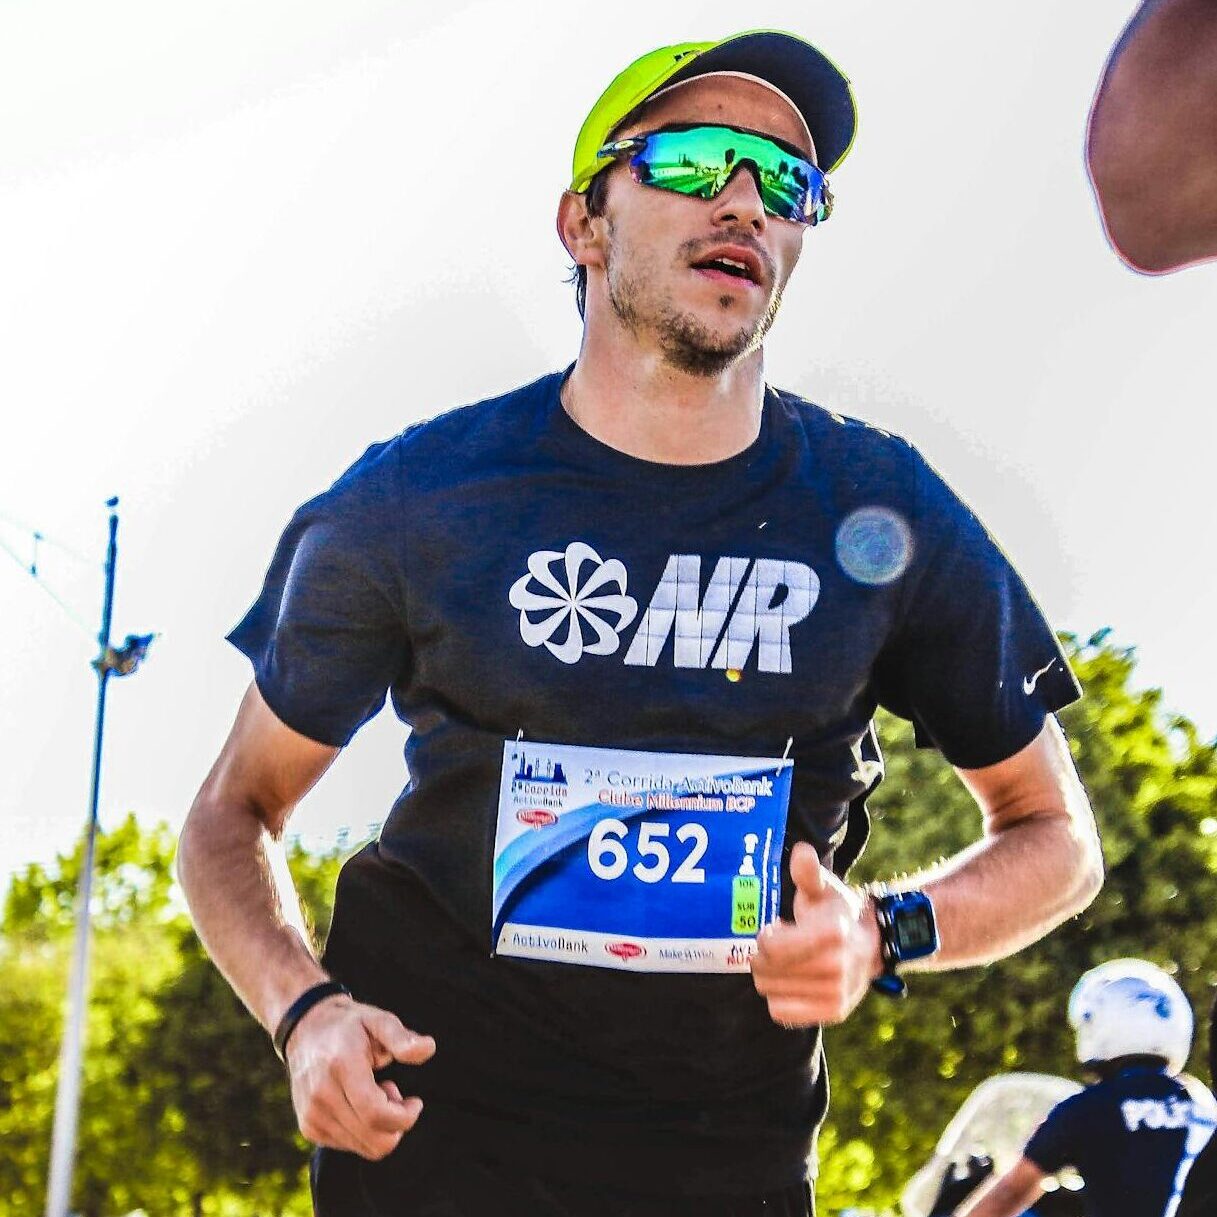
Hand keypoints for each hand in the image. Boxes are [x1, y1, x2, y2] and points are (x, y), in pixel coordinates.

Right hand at [285, 993, 435, 1159]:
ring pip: (364, 1148)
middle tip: (394, 1093)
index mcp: (342, 1067)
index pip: (376, 1114)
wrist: (306, 1030)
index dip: (405, 1117)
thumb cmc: (349, 1026)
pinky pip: (350, 1146)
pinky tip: (358, 1102)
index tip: (416, 1102)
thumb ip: (402, 1037)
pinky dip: (364, 1131)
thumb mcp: (378, 1020)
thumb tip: (429, 1048)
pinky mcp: (308, 1128)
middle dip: (396, 1123)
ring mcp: (312, 1115)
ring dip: (380, 1126)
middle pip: (374, 1139)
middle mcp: (322, 1096)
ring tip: (374, 1094)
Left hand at [751, 841, 883, 1026]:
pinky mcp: (832, 1013)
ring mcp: (836, 994)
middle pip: (766, 971)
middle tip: (779, 944)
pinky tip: (792, 981)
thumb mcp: (824, 889)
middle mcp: (837, 967)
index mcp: (832, 934)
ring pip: (770, 992)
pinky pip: (781, 1013)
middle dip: (763, 955)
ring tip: (789, 960)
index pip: (772, 948)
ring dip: (770, 975)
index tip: (775, 928)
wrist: (873, 945)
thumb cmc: (839, 913)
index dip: (765, 937)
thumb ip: (809, 873)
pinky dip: (779, 997)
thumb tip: (801, 852)